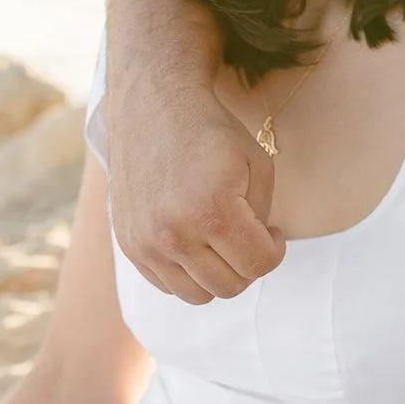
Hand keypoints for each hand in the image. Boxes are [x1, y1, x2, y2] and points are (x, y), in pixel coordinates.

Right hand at [105, 74, 284, 303]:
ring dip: (219, 275)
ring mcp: (146, 244)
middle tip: (251, 237)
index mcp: (213, 212)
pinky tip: (198, 243)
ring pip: (197, 295)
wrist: (154, 108)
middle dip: (250, 265)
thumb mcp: (258, 164)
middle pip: (230, 286)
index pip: (258, 264)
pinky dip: (188, 274)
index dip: (276, 251)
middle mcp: (174, 234)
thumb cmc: (213, 133)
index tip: (274, 232)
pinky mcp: (129, 245)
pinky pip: (167, 285)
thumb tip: (261, 249)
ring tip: (225, 243)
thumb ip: (264, 214)